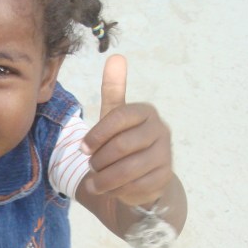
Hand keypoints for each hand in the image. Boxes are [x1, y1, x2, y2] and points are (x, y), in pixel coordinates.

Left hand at [80, 55, 172, 206]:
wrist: (145, 174)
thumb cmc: (125, 141)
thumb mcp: (116, 117)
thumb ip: (114, 89)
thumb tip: (115, 57)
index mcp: (146, 112)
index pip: (119, 117)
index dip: (97, 135)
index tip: (82, 148)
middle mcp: (160, 131)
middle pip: (121, 146)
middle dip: (99, 160)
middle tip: (90, 166)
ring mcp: (165, 155)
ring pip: (127, 169)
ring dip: (104, 179)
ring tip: (94, 182)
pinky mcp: (164, 178)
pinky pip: (135, 186)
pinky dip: (117, 190)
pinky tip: (110, 190)